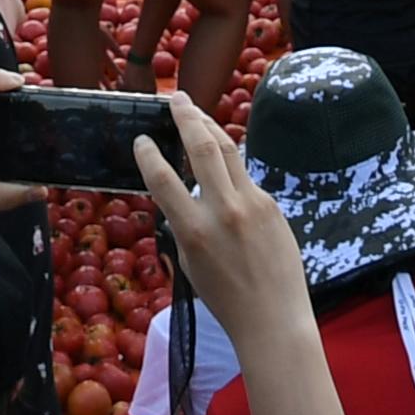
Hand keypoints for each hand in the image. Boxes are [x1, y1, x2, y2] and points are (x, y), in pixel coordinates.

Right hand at [134, 88, 318, 343]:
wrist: (274, 317)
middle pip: (202, 147)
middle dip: (186, 116)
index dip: (148, 155)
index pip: (163, 180)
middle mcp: (224, 210)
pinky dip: (230, 163)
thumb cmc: (224, 297)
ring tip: (196, 110)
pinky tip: (222, 155)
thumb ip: (185, 223)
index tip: (141, 139)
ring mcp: (252, 203)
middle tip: (175, 98)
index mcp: (194, 231)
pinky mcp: (271, 204)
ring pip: (228, 150)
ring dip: (210, 125)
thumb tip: (184, 193)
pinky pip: (245, 175)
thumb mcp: (190, 262)